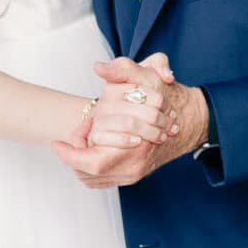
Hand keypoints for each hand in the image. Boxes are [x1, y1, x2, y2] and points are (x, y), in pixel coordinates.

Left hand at [53, 55, 209, 185]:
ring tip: (80, 141)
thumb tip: (99, 67)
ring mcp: (133, 175)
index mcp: (134, 149)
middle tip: (71, 137)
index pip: (91, 162)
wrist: (189, 122)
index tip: (57, 142)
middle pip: (87, 173)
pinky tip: (90, 150)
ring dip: (80, 162)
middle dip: (73, 156)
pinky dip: (90, 168)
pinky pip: (101, 180)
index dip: (69, 154)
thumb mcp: (149, 77)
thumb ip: (123, 69)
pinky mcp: (132, 176)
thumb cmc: (169, 100)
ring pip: (92, 179)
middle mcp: (133, 168)